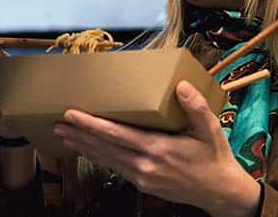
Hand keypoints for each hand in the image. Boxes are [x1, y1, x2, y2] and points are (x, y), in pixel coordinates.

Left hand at [54, 81, 260, 216]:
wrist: (219, 192)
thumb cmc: (214, 158)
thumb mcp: (211, 129)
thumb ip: (195, 106)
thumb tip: (182, 86)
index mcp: (158, 149)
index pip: (116, 135)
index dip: (91, 124)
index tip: (72, 114)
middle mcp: (145, 165)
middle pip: (104, 148)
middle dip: (79, 135)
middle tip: (58, 124)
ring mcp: (143, 177)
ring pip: (107, 160)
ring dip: (85, 148)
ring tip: (65, 137)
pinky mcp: (144, 183)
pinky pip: (116, 168)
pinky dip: (100, 158)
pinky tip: (91, 151)